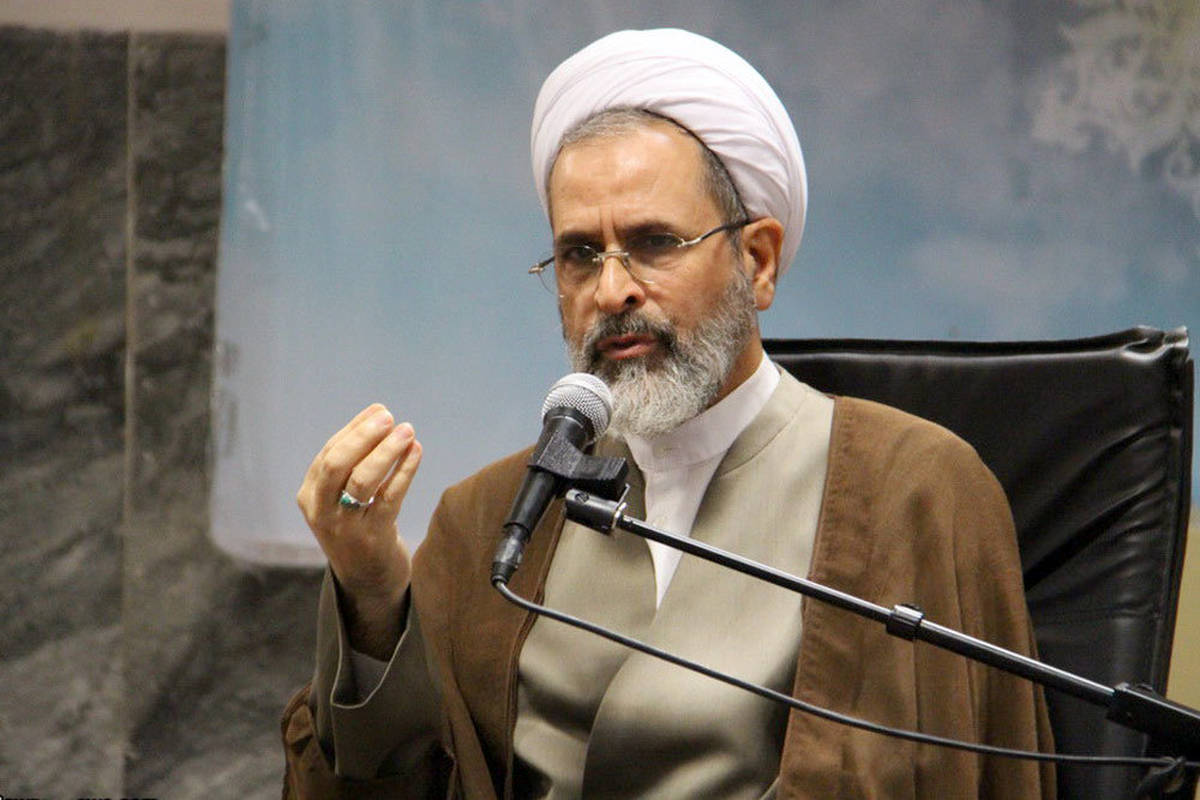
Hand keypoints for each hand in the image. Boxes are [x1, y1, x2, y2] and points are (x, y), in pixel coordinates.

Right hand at [297, 403, 422, 657]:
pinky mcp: (373, 538)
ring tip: (408, 431)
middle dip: (363, 437)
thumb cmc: (359, 527)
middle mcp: (321, 512)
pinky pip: (389, 498)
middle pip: (337, 465)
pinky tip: (417, 452)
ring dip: (387, 452)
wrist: (367, 581)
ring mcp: (346, 527)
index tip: (379, 410)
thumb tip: (379, 413)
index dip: (355, 429)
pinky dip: (404, 471)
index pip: (329, 454)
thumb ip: (355, 461)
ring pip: (363, 481)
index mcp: (309, 496)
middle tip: (390, 418)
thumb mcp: (342, 498)